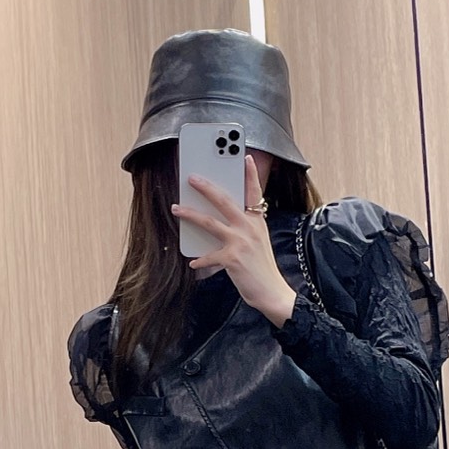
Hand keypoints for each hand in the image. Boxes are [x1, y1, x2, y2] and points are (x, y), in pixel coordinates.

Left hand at [172, 154, 296, 326]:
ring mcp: (241, 241)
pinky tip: (193, 263)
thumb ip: (243, 229)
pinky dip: (200, 260)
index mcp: (258, 221)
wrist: (272, 293)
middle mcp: (250, 227)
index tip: (244, 156)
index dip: (250, 174)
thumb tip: (218, 221)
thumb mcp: (258, 242)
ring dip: (190, 214)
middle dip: (206, 187)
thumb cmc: (262, 269)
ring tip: (176, 208)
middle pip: (224, 200)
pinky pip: (209, 255)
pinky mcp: (231, 258)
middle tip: (192, 177)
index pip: (254, 192)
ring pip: (210, 222)